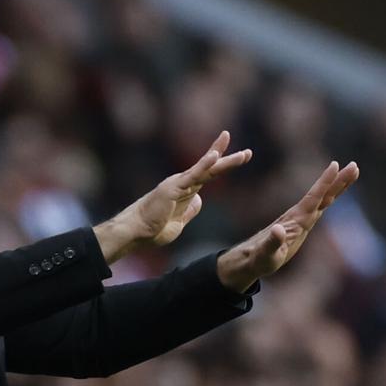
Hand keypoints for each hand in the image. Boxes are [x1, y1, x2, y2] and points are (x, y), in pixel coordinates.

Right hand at [136, 131, 251, 245]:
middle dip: (229, 159)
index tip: (240, 156)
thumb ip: (190, 210)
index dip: (222, 164)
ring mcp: (178, 183)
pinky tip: (216, 156)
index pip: (207, 174)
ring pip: (207, 169)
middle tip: (249, 153)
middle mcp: (183, 183)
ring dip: (226, 162)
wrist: (136, 232)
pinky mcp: (173, 187)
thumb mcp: (179, 222)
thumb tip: (199, 200)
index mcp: (185, 191)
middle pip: (210, 168)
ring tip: (245, 155)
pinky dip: (204, 165)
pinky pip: (193, 175)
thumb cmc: (152, 230)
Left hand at [217, 160, 359, 291]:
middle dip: (338, 181)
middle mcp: (299, 216)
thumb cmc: (258, 259)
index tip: (335, 165)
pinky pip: (319, 207)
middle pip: (322, 195)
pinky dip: (329, 197)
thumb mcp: (265, 254)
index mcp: (295, 220)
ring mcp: (301, 219)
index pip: (313, 198)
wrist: (250, 259)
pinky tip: (335, 192)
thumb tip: (279, 231)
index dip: (324, 183)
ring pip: (323, 199)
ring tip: (352, 171)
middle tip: (354, 165)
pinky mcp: (301, 225)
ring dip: (337, 186)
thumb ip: (271, 243)